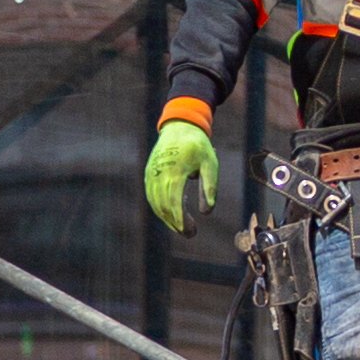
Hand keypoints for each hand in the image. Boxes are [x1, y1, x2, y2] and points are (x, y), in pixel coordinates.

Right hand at [142, 113, 222, 230]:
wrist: (179, 126)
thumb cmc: (198, 145)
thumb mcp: (210, 163)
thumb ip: (209, 186)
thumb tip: (207, 211)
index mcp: (175, 171)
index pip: (173, 202)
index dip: (180, 219)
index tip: (189, 231)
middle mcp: (159, 174)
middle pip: (164, 206)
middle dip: (176, 223)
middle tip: (191, 233)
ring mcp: (152, 174)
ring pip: (155, 203)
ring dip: (167, 218)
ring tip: (183, 227)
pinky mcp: (149, 174)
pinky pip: (152, 196)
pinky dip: (161, 208)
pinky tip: (173, 213)